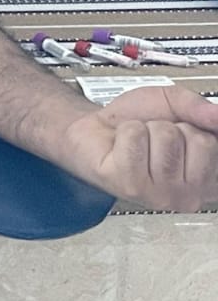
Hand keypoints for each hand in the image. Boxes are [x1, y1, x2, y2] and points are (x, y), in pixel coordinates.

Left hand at [63, 85, 217, 210]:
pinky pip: (136, 139)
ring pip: (166, 137)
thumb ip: (198, 107)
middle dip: (170, 128)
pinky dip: (125, 132)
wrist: (94, 129)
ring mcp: (161, 196)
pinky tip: (121, 148)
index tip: (181, 130)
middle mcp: (190, 195)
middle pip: (198, 140)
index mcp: (208, 179)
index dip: (196, 126)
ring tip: (137, 143)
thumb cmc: (135, 121)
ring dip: (146, 129)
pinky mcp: (131, 188)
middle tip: (153, 138)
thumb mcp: (173, 104)